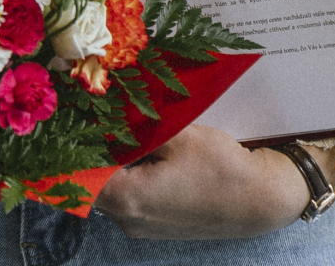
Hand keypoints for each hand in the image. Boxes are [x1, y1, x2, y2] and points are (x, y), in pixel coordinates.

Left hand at [95, 126, 334, 241]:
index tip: (72, 117)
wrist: (262, 201)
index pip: (78, 172)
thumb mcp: (177, 135)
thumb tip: (105, 109)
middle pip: (92, 180)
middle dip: (93, 148)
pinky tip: (142, 150)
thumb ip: (136, 126)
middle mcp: (128, 219)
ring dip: (112, 161)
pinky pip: (130, 196)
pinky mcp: (156, 224)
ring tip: (122, 129)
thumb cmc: (221, 169)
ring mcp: (142, 225)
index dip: (72, 142)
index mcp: (127, 199)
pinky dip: (129, 174)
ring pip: (110, 188)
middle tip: (96, 115)